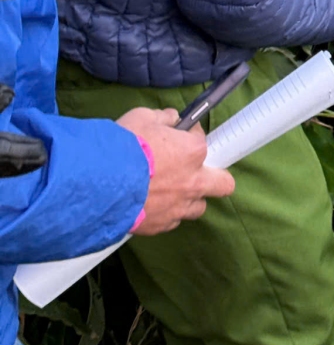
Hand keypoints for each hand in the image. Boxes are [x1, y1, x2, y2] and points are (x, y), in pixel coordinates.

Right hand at [118, 107, 235, 235]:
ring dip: (190, 198)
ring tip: (172, 191)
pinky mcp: (160, 226)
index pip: (202, 140)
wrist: (98, 183)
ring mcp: (178, 207)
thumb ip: (163, 118)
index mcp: (193, 152)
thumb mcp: (143, 118)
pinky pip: (172, 220)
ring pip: (198, 207)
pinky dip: (166, 213)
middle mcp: (193, 182)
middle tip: (198, 171)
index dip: (189, 136)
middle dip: (216, 177)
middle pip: (223, 184)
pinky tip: (151, 205)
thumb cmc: (123, 146)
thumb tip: (171, 119)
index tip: (179, 135)